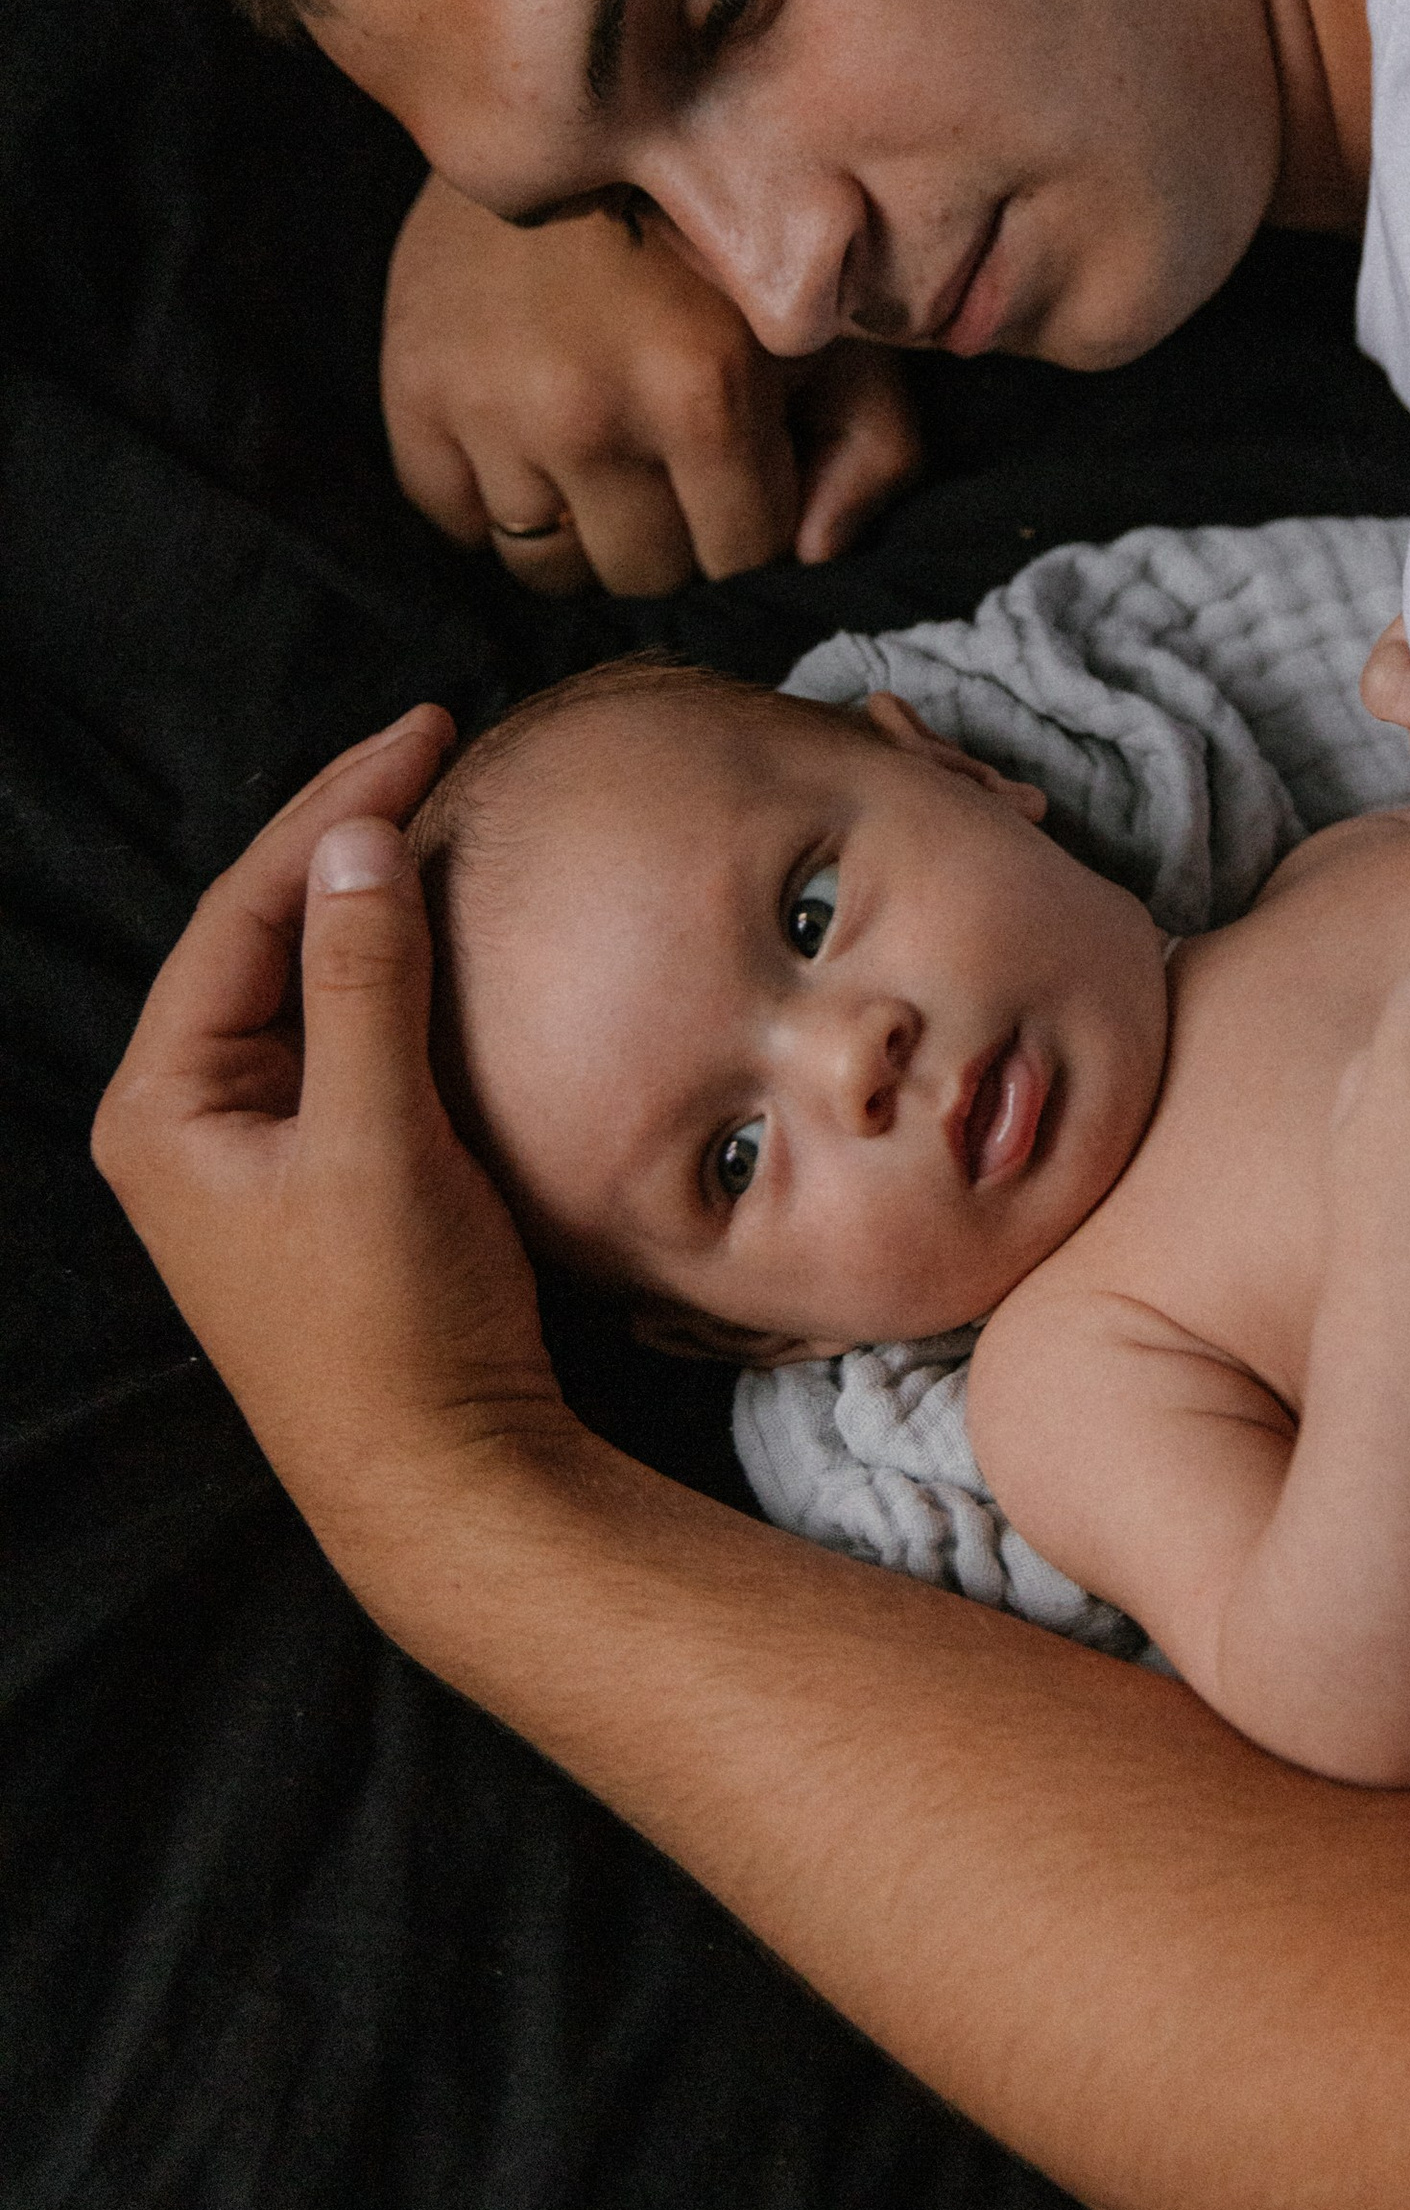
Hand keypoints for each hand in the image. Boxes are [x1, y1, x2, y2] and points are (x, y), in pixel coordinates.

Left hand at [89, 708, 570, 1539]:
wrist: (439, 1476)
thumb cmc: (394, 1324)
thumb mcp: (378, 1139)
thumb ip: (365, 984)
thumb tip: (358, 841)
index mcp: (163, 1105)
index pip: (244, 908)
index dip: (333, 809)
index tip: (422, 732)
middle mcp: (187, 1118)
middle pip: (264, 930)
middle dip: (347, 833)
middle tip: (436, 743)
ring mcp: (249, 1147)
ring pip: (304, 977)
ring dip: (371, 893)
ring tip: (442, 807)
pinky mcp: (314, 1172)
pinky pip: (342, 1032)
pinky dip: (393, 964)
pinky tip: (446, 925)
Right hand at [381, 173, 923, 594]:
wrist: (570, 116)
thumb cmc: (723, 237)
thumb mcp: (836, 326)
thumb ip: (871, 452)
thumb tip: (812, 554)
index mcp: (703, 390)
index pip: (744, 556)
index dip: (754, 523)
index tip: (746, 469)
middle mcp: (586, 411)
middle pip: (646, 573)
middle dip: (675, 535)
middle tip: (672, 462)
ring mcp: (488, 408)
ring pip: (547, 567)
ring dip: (584, 531)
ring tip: (603, 454)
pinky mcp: (413, 393)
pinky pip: (458, 524)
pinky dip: (495, 506)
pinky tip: (531, 444)